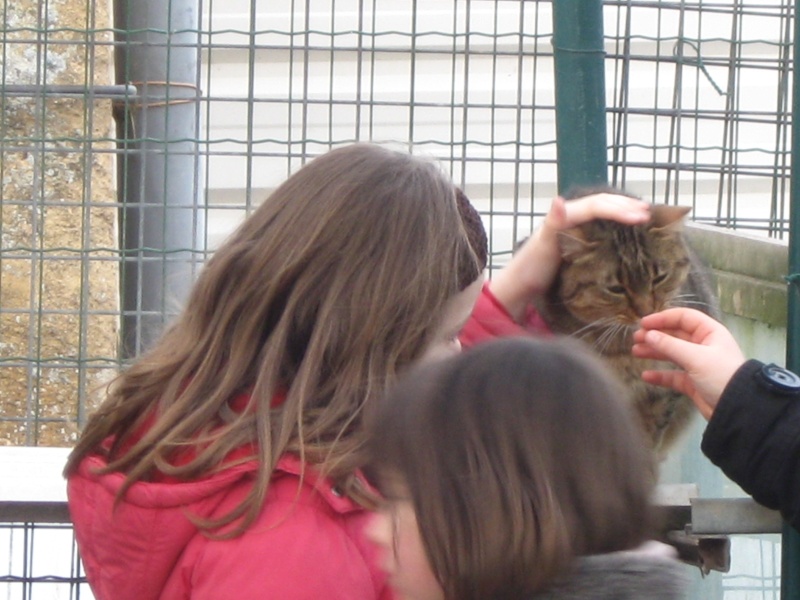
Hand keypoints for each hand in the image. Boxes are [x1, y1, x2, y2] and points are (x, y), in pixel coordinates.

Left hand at [489, 193, 650, 320]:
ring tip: (643, 215)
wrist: (518, 288)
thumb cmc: (529, 268)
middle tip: (648, 213)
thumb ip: (553, 223)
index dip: (620, 208)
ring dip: (623, 210)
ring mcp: (573, 229)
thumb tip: (559, 201)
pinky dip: (615, 223)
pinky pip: (599, 225)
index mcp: (565, 215)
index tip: (641, 217)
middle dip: (626, 205)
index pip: (597, 205)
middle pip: (602, 203)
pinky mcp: (575, 242)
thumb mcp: (541, 245)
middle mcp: (569, 217)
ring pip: (602, 211)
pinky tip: (626, 230)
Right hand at [632, 308, 745, 419]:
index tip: (643, 324)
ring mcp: (698, 364)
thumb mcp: (695, 357)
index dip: (663, 318)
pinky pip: (673, 375)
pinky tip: (646, 376)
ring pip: (672, 354)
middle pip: (675, 335)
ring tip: (636, 352)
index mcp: (709, 333)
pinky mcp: (693, 382)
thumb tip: (647, 335)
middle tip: (636, 338)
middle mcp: (703, 346)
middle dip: (655, 336)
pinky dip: (660, 375)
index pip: (683, 318)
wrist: (738, 409)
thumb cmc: (720, 375)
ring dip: (654, 352)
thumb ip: (669, 345)